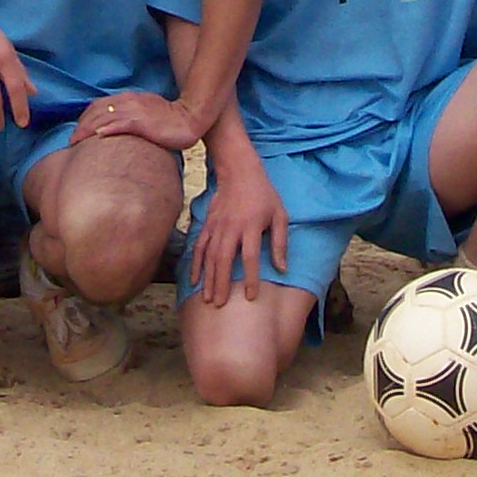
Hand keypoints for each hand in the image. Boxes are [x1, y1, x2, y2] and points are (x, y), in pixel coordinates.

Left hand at [75, 89, 200, 149]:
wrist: (191, 117)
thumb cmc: (172, 119)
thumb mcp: (148, 114)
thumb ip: (133, 118)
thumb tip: (119, 129)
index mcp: (130, 99)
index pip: (101, 105)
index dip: (86, 117)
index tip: (78, 129)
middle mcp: (129, 101)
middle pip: (97, 110)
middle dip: (82, 124)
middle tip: (72, 139)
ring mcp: (135, 110)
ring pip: (104, 117)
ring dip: (87, 129)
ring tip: (76, 140)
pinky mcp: (142, 121)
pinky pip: (120, 124)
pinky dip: (107, 129)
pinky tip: (97, 136)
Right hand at [188, 150, 286, 305]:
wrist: (239, 171)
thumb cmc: (263, 194)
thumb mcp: (280, 215)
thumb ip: (280, 243)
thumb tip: (282, 269)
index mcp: (251, 226)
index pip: (250, 257)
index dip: (250, 277)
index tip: (250, 296)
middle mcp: (231, 227)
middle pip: (223, 259)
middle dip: (221, 283)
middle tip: (220, 305)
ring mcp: (217, 226)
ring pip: (209, 255)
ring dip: (207, 278)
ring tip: (207, 299)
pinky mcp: (208, 224)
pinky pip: (199, 246)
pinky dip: (195, 263)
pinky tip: (194, 279)